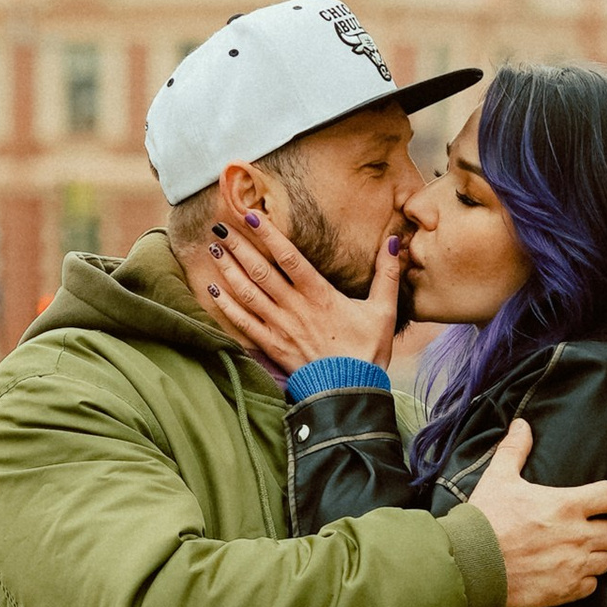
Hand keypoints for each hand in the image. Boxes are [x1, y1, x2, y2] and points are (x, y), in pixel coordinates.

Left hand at [203, 208, 402, 373]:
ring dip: (228, 269)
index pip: (289, 257)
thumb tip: (394, 241)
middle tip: (221, 224)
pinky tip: (212, 290)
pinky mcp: (272, 346)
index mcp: (319, 295)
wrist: (351, 391)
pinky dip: (225, 305)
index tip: (252, 215)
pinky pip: (243, 323)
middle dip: (239, 245)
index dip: (269, 235)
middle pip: (261, 270)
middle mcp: (294, 307)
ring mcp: (280, 327)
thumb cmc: (368, 351)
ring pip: (247, 292)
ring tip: (213, 248)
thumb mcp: (384, 309)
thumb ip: (387, 274)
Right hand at [467, 418, 606, 606]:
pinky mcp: (565, 590)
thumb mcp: (498, 478)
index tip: (598, 500)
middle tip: (584, 528)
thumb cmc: (485, 520)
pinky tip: (565, 572)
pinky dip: (582, 580)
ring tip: (574, 552)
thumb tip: (522, 425)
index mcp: (566, 505)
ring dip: (593, 555)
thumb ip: (515, 450)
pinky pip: (591, 586)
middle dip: (603, 529)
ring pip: (606, 560)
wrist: (469, 564)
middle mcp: (577, 536)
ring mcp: (574, 565)